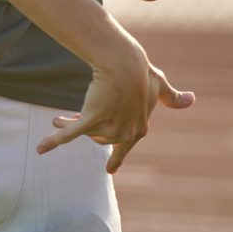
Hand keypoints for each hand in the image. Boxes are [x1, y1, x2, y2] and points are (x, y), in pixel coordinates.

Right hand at [36, 45, 194, 173]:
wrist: (125, 63)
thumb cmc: (142, 73)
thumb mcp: (159, 85)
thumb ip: (171, 97)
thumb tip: (192, 100)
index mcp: (140, 128)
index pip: (126, 145)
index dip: (117, 156)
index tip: (111, 168)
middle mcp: (125, 133)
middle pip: (100, 136)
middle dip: (87, 128)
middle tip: (70, 119)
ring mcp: (108, 128)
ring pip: (85, 132)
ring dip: (69, 126)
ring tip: (57, 118)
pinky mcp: (91, 120)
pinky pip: (70, 134)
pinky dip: (54, 141)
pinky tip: (40, 148)